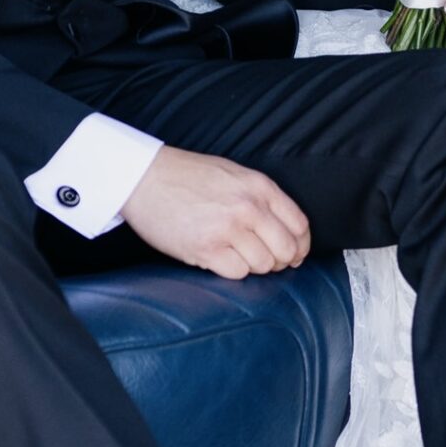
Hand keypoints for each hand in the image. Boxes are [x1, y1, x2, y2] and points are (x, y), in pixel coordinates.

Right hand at [122, 145, 310, 279]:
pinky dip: (231, 270)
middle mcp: (248, 208)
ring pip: (263, 265)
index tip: (294, 254)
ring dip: (253, 265)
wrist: (145, 177)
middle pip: (286, 250)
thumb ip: (261, 197)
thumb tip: (286, 229)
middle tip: (265, 259)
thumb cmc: (186, 175)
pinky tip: (218, 256)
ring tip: (235, 253)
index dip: (300, 245)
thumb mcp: (234, 173)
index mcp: (260, 187)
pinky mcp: (206, 249)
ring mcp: (228, 229)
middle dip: (280, 261)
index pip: (300, 226)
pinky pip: (237, 272)